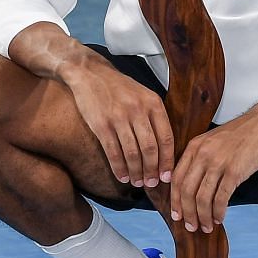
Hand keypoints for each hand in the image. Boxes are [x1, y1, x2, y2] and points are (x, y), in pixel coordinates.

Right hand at [60, 59, 174, 190]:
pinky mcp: (101, 124)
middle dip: (152, 170)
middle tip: (152, 183)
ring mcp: (119, 117)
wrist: (90, 73)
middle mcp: (138, 110)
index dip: (167, 160)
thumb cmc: (119, 88)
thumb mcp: (143, 95)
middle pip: (150, 148)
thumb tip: (164, 148)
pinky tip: (121, 176)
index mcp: (153, 103)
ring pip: (132, 153)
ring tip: (137, 183)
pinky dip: (119, 167)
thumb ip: (154, 117)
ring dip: (136, 172)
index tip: (167, 176)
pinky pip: (113, 152)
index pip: (166, 137)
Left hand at [168, 103, 257, 233]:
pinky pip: (221, 197)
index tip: (177, 214)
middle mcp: (203, 155)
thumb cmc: (240, 134)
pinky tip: (219, 217)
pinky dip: (218, 212)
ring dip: (203, 216)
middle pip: (187, 191)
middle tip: (190, 226)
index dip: (175, 200)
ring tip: (206, 226)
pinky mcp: (234, 171)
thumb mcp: (212, 141)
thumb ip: (199, 159)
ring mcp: (218, 163)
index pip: (177, 178)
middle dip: (187, 212)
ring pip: (202, 197)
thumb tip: (192, 186)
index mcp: (194, 147)